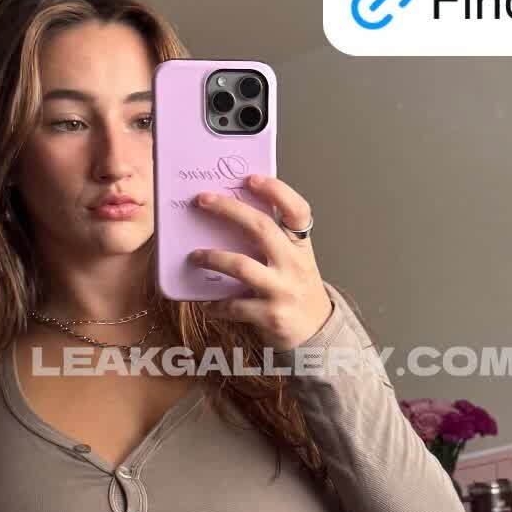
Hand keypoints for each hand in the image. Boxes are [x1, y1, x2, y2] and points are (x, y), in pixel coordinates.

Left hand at [188, 173, 333, 346]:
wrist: (317, 332)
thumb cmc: (296, 289)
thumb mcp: (294, 260)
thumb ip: (272, 241)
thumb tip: (229, 216)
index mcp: (300, 246)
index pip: (297, 210)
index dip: (276, 191)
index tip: (250, 178)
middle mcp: (294, 264)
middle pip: (261, 228)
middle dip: (228, 210)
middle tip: (202, 200)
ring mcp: (283, 290)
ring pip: (242, 266)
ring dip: (212, 257)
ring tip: (194, 255)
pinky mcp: (270, 315)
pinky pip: (233, 305)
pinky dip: (214, 304)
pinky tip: (205, 303)